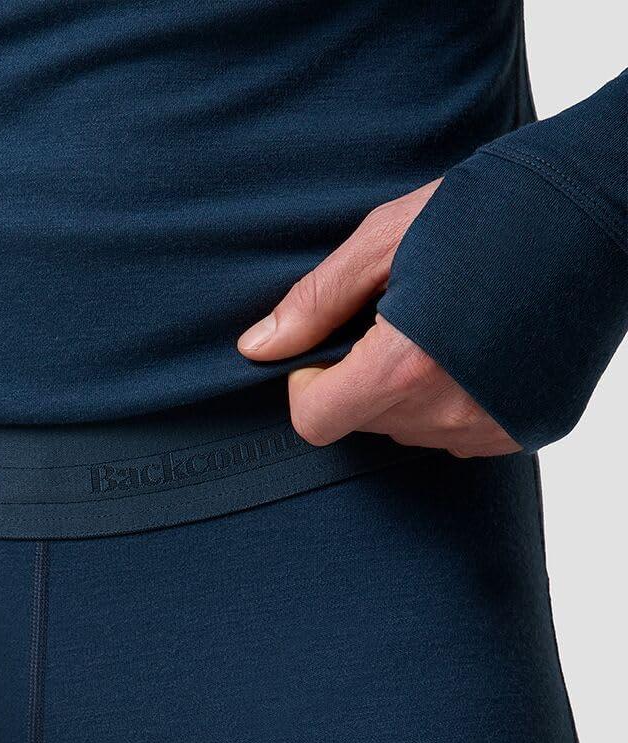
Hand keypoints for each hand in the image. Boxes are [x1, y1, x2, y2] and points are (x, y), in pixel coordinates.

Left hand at [237, 180, 519, 458]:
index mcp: (403, 368)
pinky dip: (454, 398)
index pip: (315, 422)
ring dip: (409, 389)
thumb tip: (258, 349)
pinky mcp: (529, 429)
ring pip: (411, 429)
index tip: (327, 352)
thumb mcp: (386, 239)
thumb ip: (315, 303)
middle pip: (364, 423)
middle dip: (362, 378)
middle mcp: (449, 413)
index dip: (308, 387)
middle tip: (400, 317)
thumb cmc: (492, 206)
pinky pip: (460, 431)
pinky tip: (479, 346)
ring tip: (447, 324)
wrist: (608, 201)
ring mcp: (493, 428)